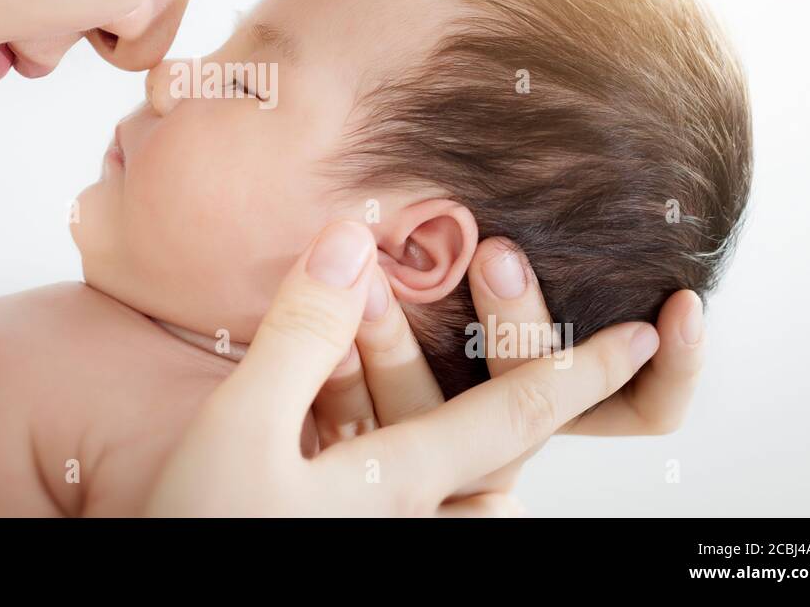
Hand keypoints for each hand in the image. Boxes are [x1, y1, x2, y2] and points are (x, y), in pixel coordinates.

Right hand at [146, 221, 657, 515]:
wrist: (155, 585)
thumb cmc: (200, 529)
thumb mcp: (241, 431)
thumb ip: (301, 335)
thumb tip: (352, 238)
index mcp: (402, 489)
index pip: (518, 415)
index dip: (588, 369)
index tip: (654, 330)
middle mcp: (412, 516)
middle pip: (491, 431)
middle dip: (507, 348)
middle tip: (503, 268)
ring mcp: (381, 525)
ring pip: (439, 445)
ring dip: (420, 366)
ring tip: (392, 303)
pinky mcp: (343, 521)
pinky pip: (391, 459)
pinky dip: (383, 402)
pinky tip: (346, 366)